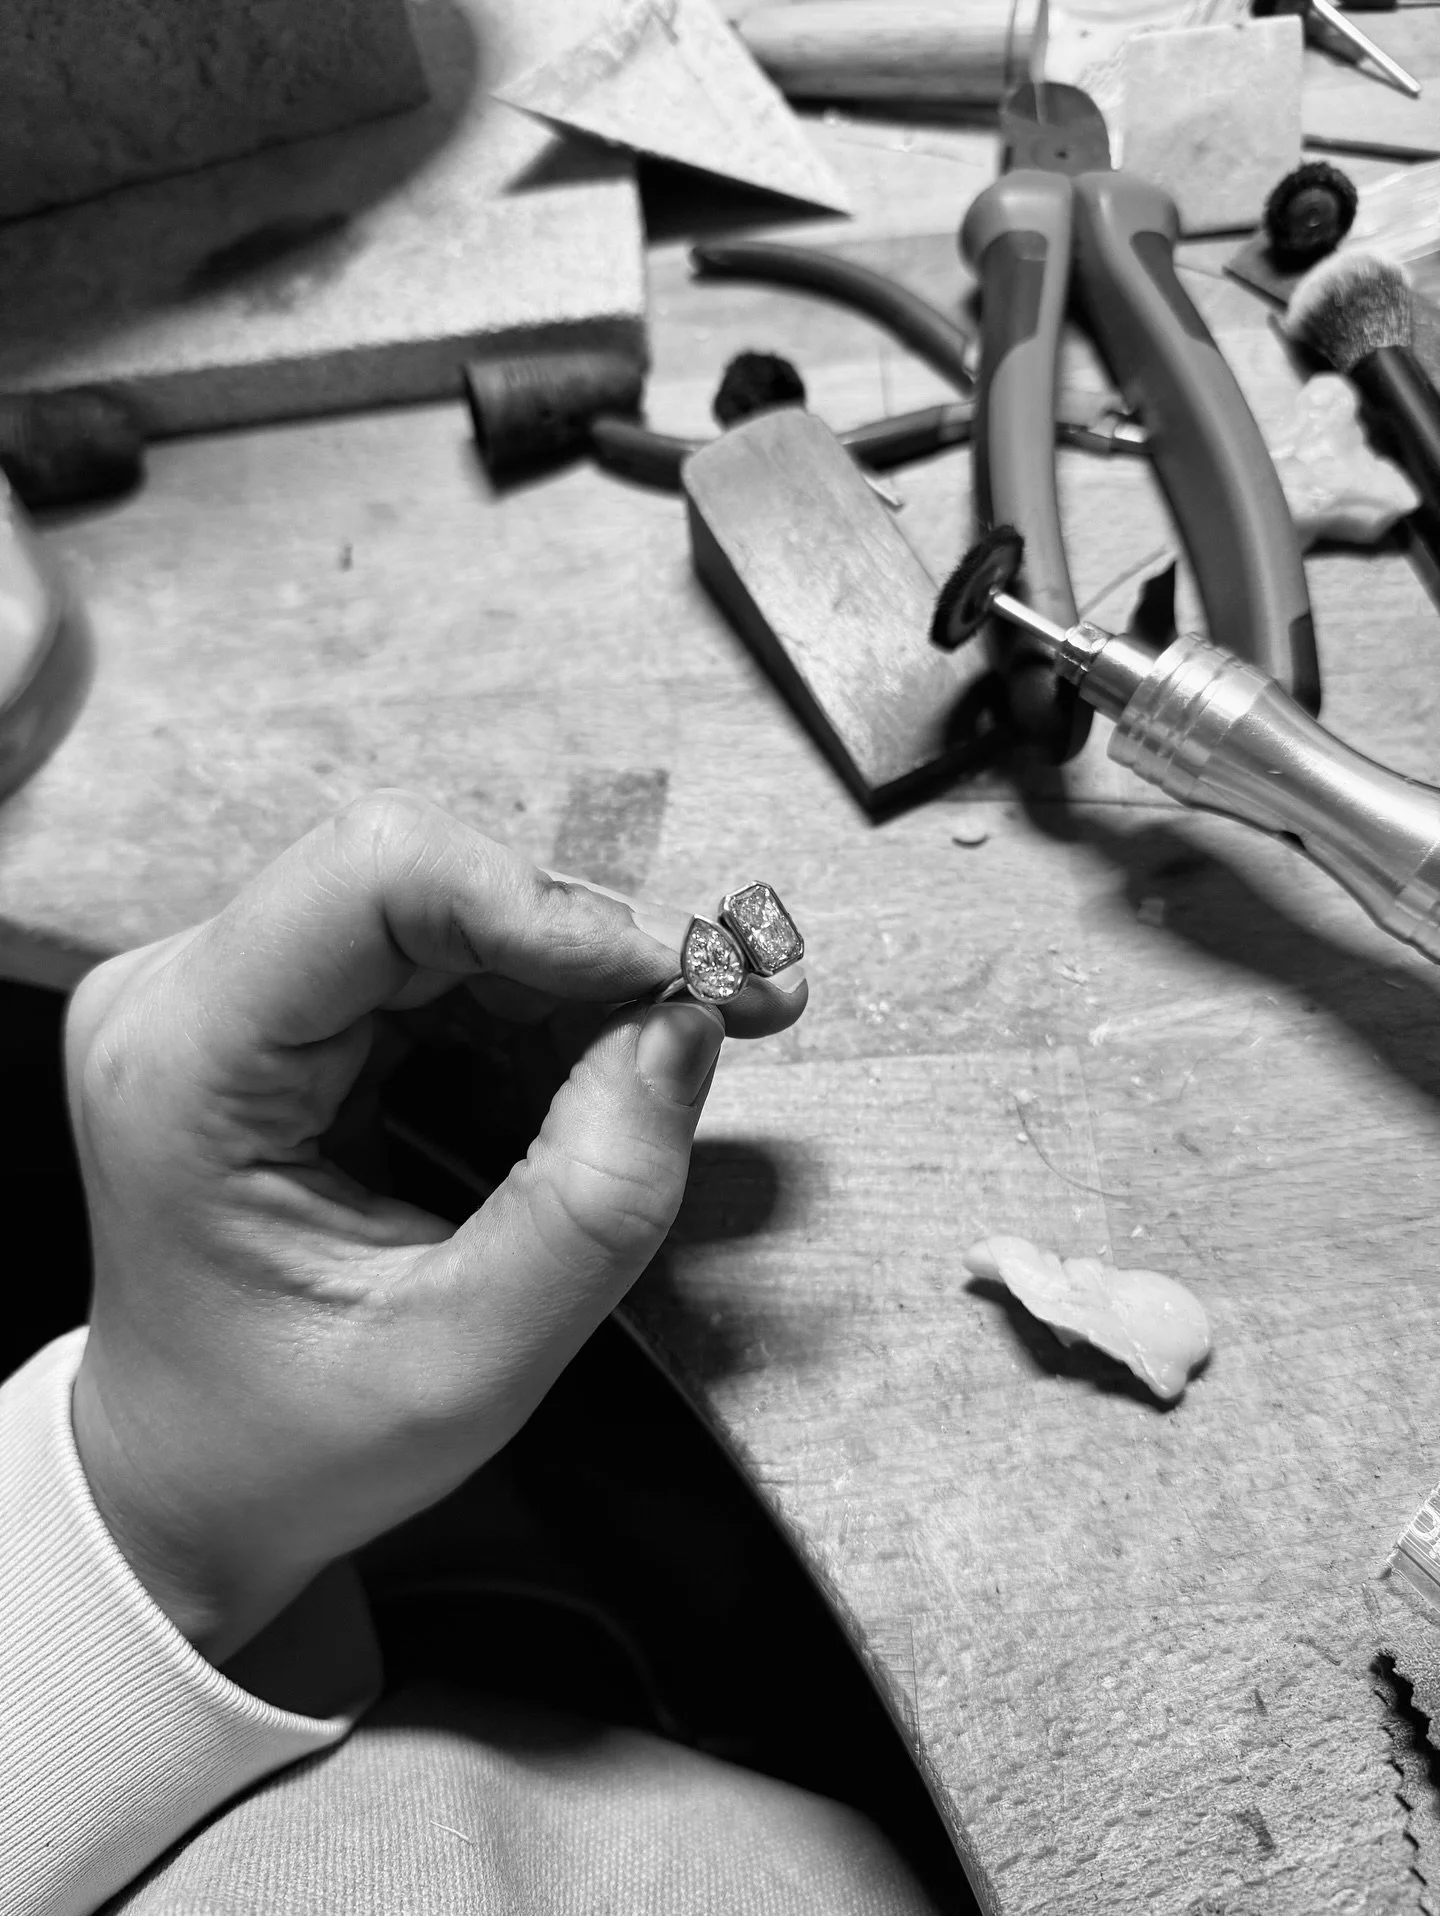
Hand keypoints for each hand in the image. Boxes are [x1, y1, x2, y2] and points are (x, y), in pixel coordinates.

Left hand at [65, 793, 805, 1665]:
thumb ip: (589, 1203)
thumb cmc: (288, 1446)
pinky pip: (446, 963)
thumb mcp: (462, 1363)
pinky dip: (554, 1004)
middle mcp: (188, 994)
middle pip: (428, 882)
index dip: (550, 905)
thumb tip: (687, 1030)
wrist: (187, 1487)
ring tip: (715, 1028)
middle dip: (600, 937)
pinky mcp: (290, 1016)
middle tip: (751, 997)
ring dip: (592, 970)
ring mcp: (234, 995)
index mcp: (186, 1063)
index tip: (685, 977)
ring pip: (453, 912)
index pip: (373, 879)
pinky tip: (627, 1060)